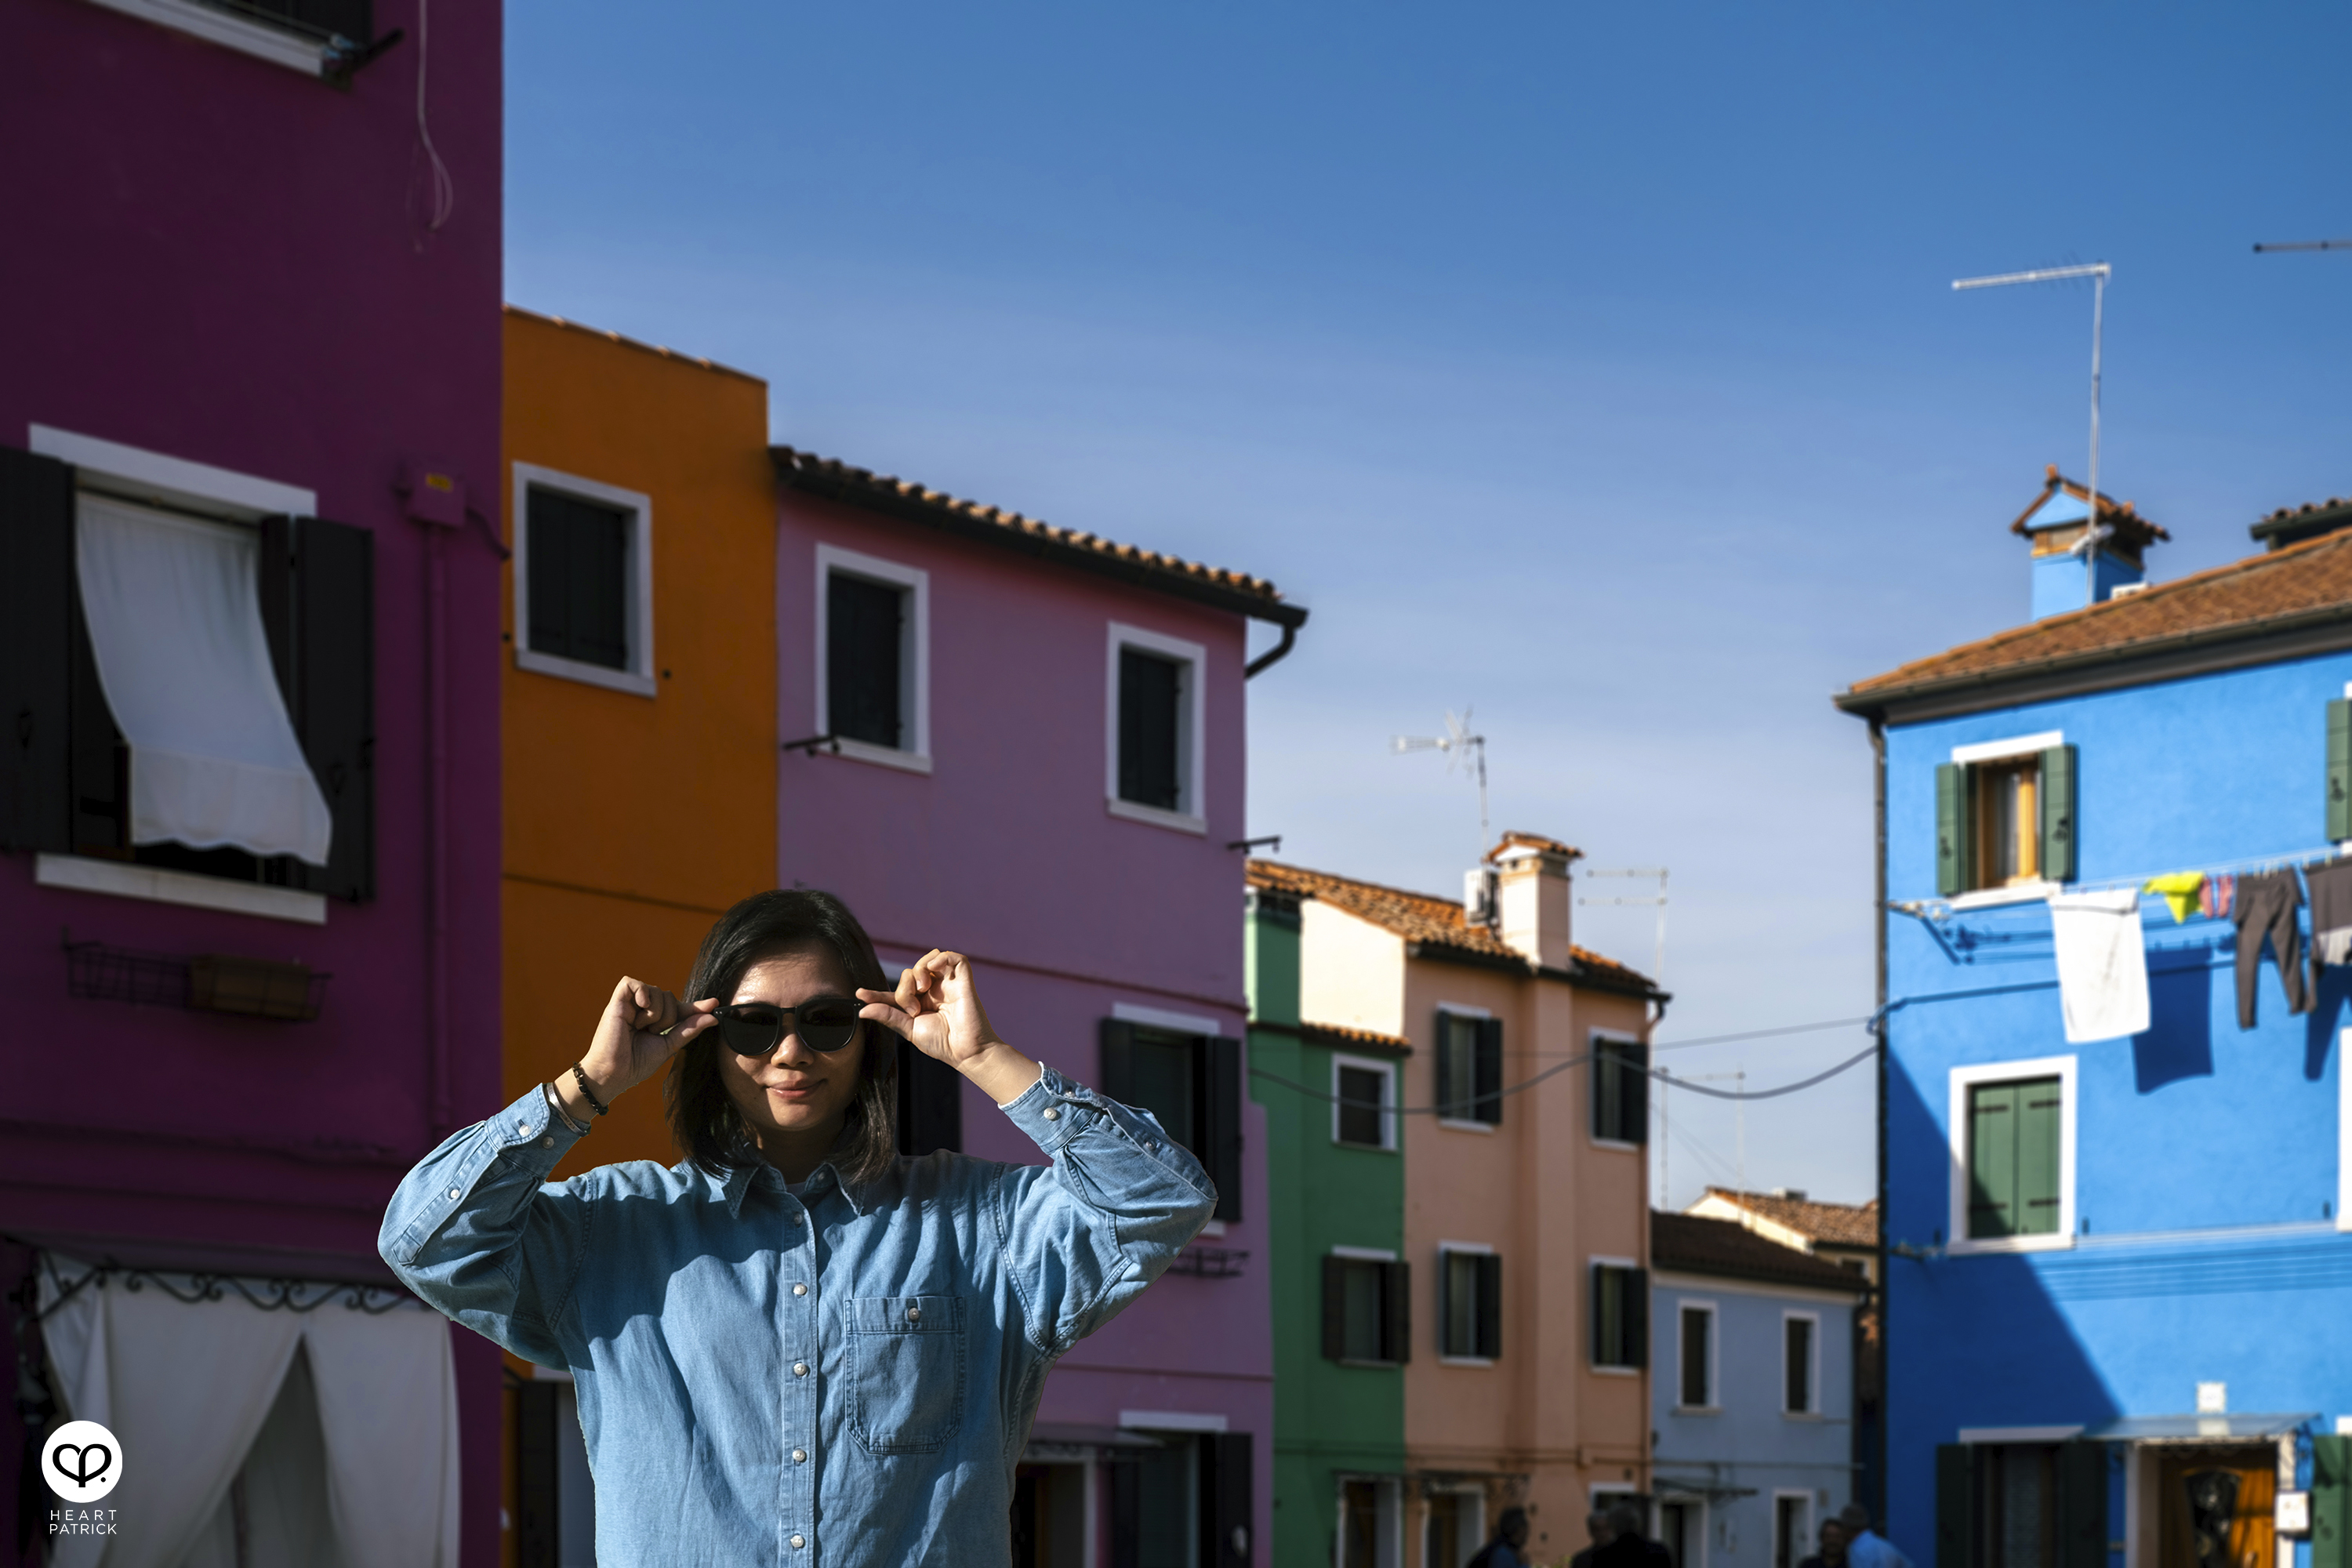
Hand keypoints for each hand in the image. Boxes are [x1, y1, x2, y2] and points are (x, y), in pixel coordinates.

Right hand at [570, 976, 721, 1108]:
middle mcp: (642, 1010)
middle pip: (669, 996)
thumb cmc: (636, 1064)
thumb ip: (689, 1029)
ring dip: (656, 1012)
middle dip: (668, 1016)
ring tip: (641, 1028)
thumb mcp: (669, 1045)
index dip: (695, 1006)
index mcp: (654, 1021)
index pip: (679, 1008)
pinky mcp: (616, 1002)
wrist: (614, 1074)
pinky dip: (641, 993)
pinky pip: (632, 983)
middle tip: (652, 1033)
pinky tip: (640, 1008)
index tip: (714, 1004)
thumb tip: (712, 1017)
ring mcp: (630, 1005)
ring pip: (656, 990)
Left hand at [858, 951, 1039, 1104]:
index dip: (877, 993)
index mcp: (920, 1003)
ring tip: (922, 990)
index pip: (895, 992)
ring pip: (928, 960)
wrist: (965, 1051)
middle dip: (904, 988)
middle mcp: (933, 991)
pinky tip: (932, 972)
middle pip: (909, 973)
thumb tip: (863, 1010)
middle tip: (913, 1009)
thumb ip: (888, 1016)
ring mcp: (948, 984)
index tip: (860, 994)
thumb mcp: (909, 1030)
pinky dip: (941, 958)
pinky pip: (954, 957)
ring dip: (918, 971)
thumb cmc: (942, 1044)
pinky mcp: (963, 980)